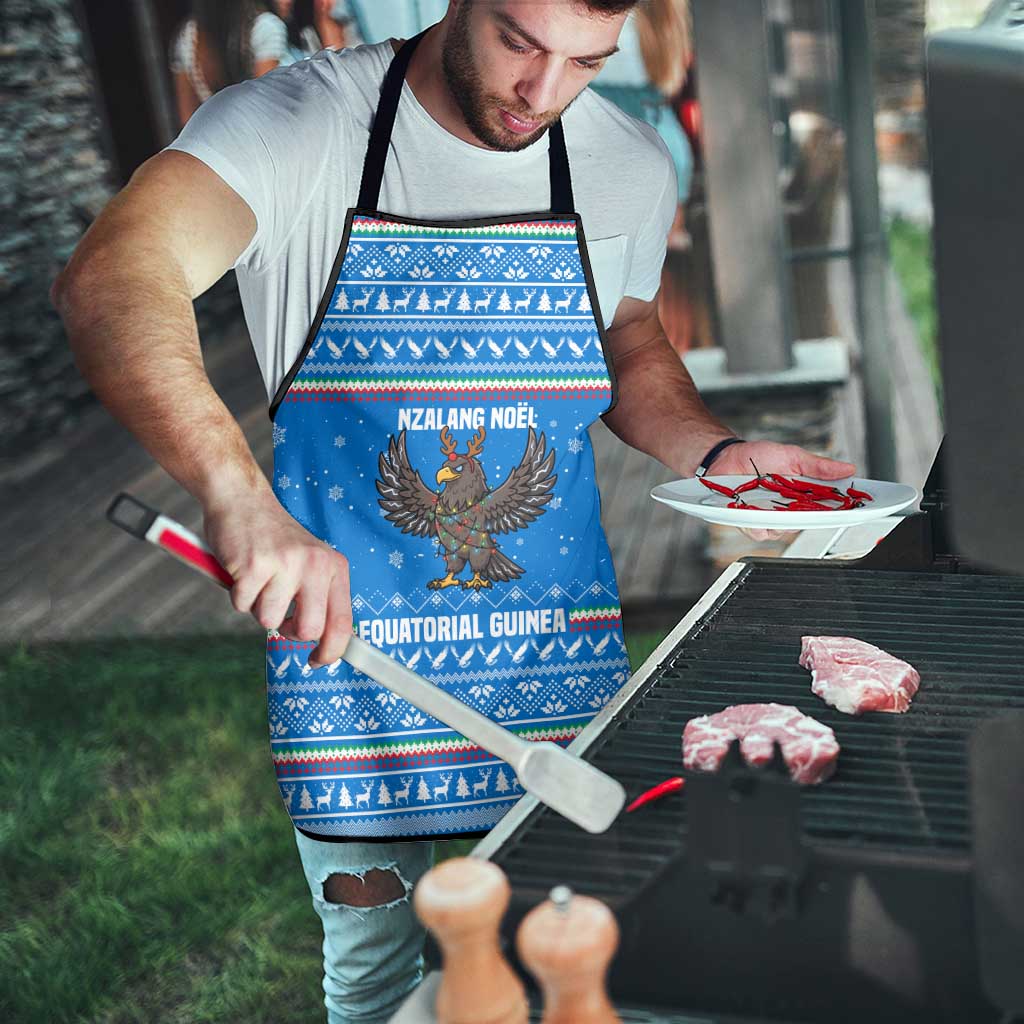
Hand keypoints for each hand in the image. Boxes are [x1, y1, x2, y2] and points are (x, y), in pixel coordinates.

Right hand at [203, 488, 351, 666]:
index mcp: (334, 567)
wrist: (242, 500)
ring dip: (258, 607)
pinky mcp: (254, 565)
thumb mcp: (310, 562)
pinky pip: (242, 605)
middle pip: (309, 630)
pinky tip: (242, 570)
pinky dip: (237, 594)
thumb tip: (323, 643)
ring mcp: (285, 564)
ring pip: (269, 620)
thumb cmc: (274, 539)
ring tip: (259, 579)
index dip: (332, 651)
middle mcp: (315, 565)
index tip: (317, 661)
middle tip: (279, 615)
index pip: (343, 622)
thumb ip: (318, 597)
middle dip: (289, 632)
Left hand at [709, 440, 856, 541]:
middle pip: (808, 523)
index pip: (828, 507)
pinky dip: (758, 523)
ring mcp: (769, 518)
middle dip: (812, 517)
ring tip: (775, 504)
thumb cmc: (758, 456)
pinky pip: (759, 532)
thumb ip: (818, 466)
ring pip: (784, 531)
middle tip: (813, 506)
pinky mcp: (750, 523)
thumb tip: (848, 468)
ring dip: (781, 519)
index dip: (844, 510)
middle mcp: (789, 510)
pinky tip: (755, 512)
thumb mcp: (792, 456)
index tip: (857, 508)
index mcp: (803, 495)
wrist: (726, 457)